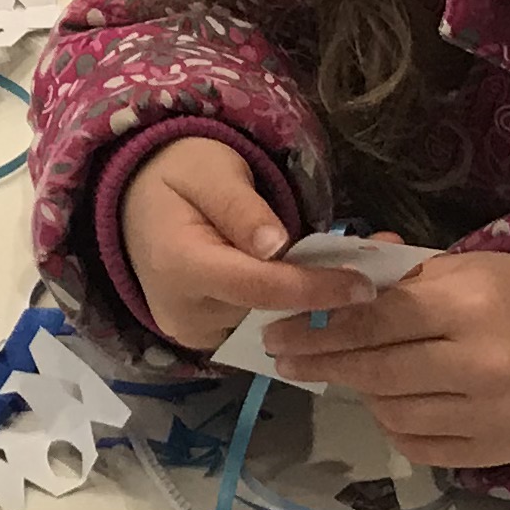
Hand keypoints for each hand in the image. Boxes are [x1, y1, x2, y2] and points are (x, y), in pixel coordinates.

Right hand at [118, 138, 368, 353]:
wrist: (136, 200)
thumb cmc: (179, 174)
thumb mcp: (211, 171)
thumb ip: (242, 208)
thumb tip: (277, 246)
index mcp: (178, 265)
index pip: (259, 287)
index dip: (315, 288)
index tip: (365, 284)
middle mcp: (182, 312)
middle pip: (267, 312)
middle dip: (321, 296)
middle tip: (373, 277)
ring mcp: (191, 331)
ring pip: (266, 324)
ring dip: (308, 305)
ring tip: (349, 279)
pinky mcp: (203, 338)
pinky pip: (255, 328)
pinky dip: (286, 310)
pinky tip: (314, 289)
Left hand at [265, 248, 509, 468]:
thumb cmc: (504, 295)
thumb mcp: (455, 269)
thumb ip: (390, 278)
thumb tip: (322, 280)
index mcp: (470, 307)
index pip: (377, 320)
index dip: (321, 327)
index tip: (279, 331)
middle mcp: (483, 365)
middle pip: (377, 371)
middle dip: (323, 364)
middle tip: (286, 358)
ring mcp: (492, 415)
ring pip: (392, 413)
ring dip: (362, 393)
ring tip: (353, 373)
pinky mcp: (495, 451)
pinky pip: (417, 445)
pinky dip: (393, 424)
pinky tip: (391, 401)